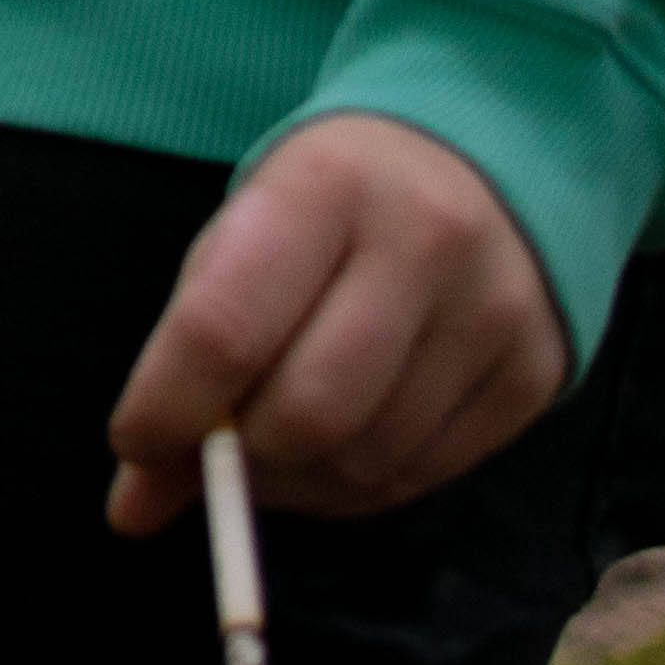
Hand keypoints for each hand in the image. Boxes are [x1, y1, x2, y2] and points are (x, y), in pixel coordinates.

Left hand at [107, 111, 565, 534]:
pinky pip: (423, 479)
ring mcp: (490, 311)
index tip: (133, 442)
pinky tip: (338, 449)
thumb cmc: (332, 200)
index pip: (227, 327)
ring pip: (367, 463)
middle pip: (307, 414)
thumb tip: (134, 505)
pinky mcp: (532, 374)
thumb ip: (187, 355)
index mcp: (326, 183)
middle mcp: (423, 241)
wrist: (482, 159)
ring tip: (274, 447)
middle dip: (241, 459)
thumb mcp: (247, 232)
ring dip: (297, 484)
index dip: (167, 409)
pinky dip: (357, 488)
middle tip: (214, 452)